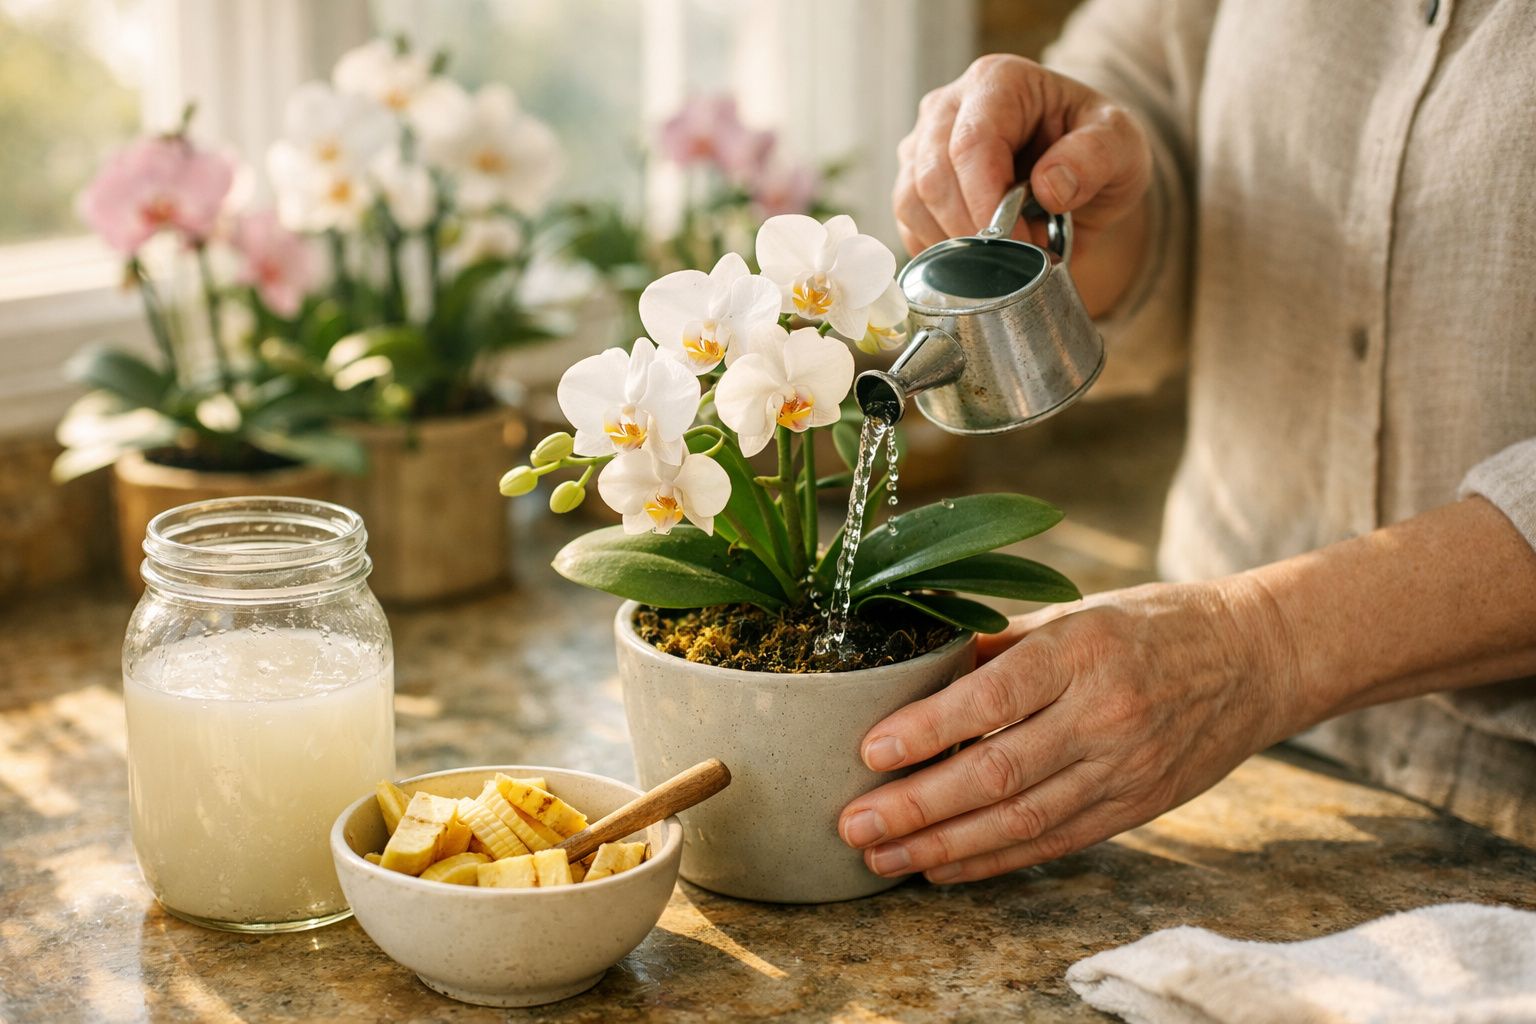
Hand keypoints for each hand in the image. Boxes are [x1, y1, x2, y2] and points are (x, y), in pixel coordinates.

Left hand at [838, 578, 1303, 882]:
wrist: (1255, 660)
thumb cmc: (1149, 625)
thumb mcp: (1074, 613)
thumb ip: (997, 644)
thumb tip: (914, 668)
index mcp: (1082, 651)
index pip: (993, 698)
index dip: (927, 730)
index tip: (868, 751)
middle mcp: (1103, 715)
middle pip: (997, 773)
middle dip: (917, 806)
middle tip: (853, 824)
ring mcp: (1123, 769)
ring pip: (1019, 822)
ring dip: (941, 845)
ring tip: (880, 856)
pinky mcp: (1136, 808)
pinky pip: (1052, 844)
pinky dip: (990, 862)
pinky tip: (938, 867)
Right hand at [893, 54, 1152, 314]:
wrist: (1077, 168)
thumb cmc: (1096, 148)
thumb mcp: (1121, 145)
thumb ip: (1096, 156)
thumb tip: (1049, 187)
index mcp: (999, 81)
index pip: (972, 144)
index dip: (989, 202)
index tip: (1022, 244)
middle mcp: (947, 105)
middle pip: (933, 176)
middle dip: (974, 231)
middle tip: (1020, 258)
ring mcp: (922, 143)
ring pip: (911, 202)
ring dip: (957, 245)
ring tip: (1004, 255)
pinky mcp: (912, 181)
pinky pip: (907, 224)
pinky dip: (941, 252)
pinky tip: (978, 256)